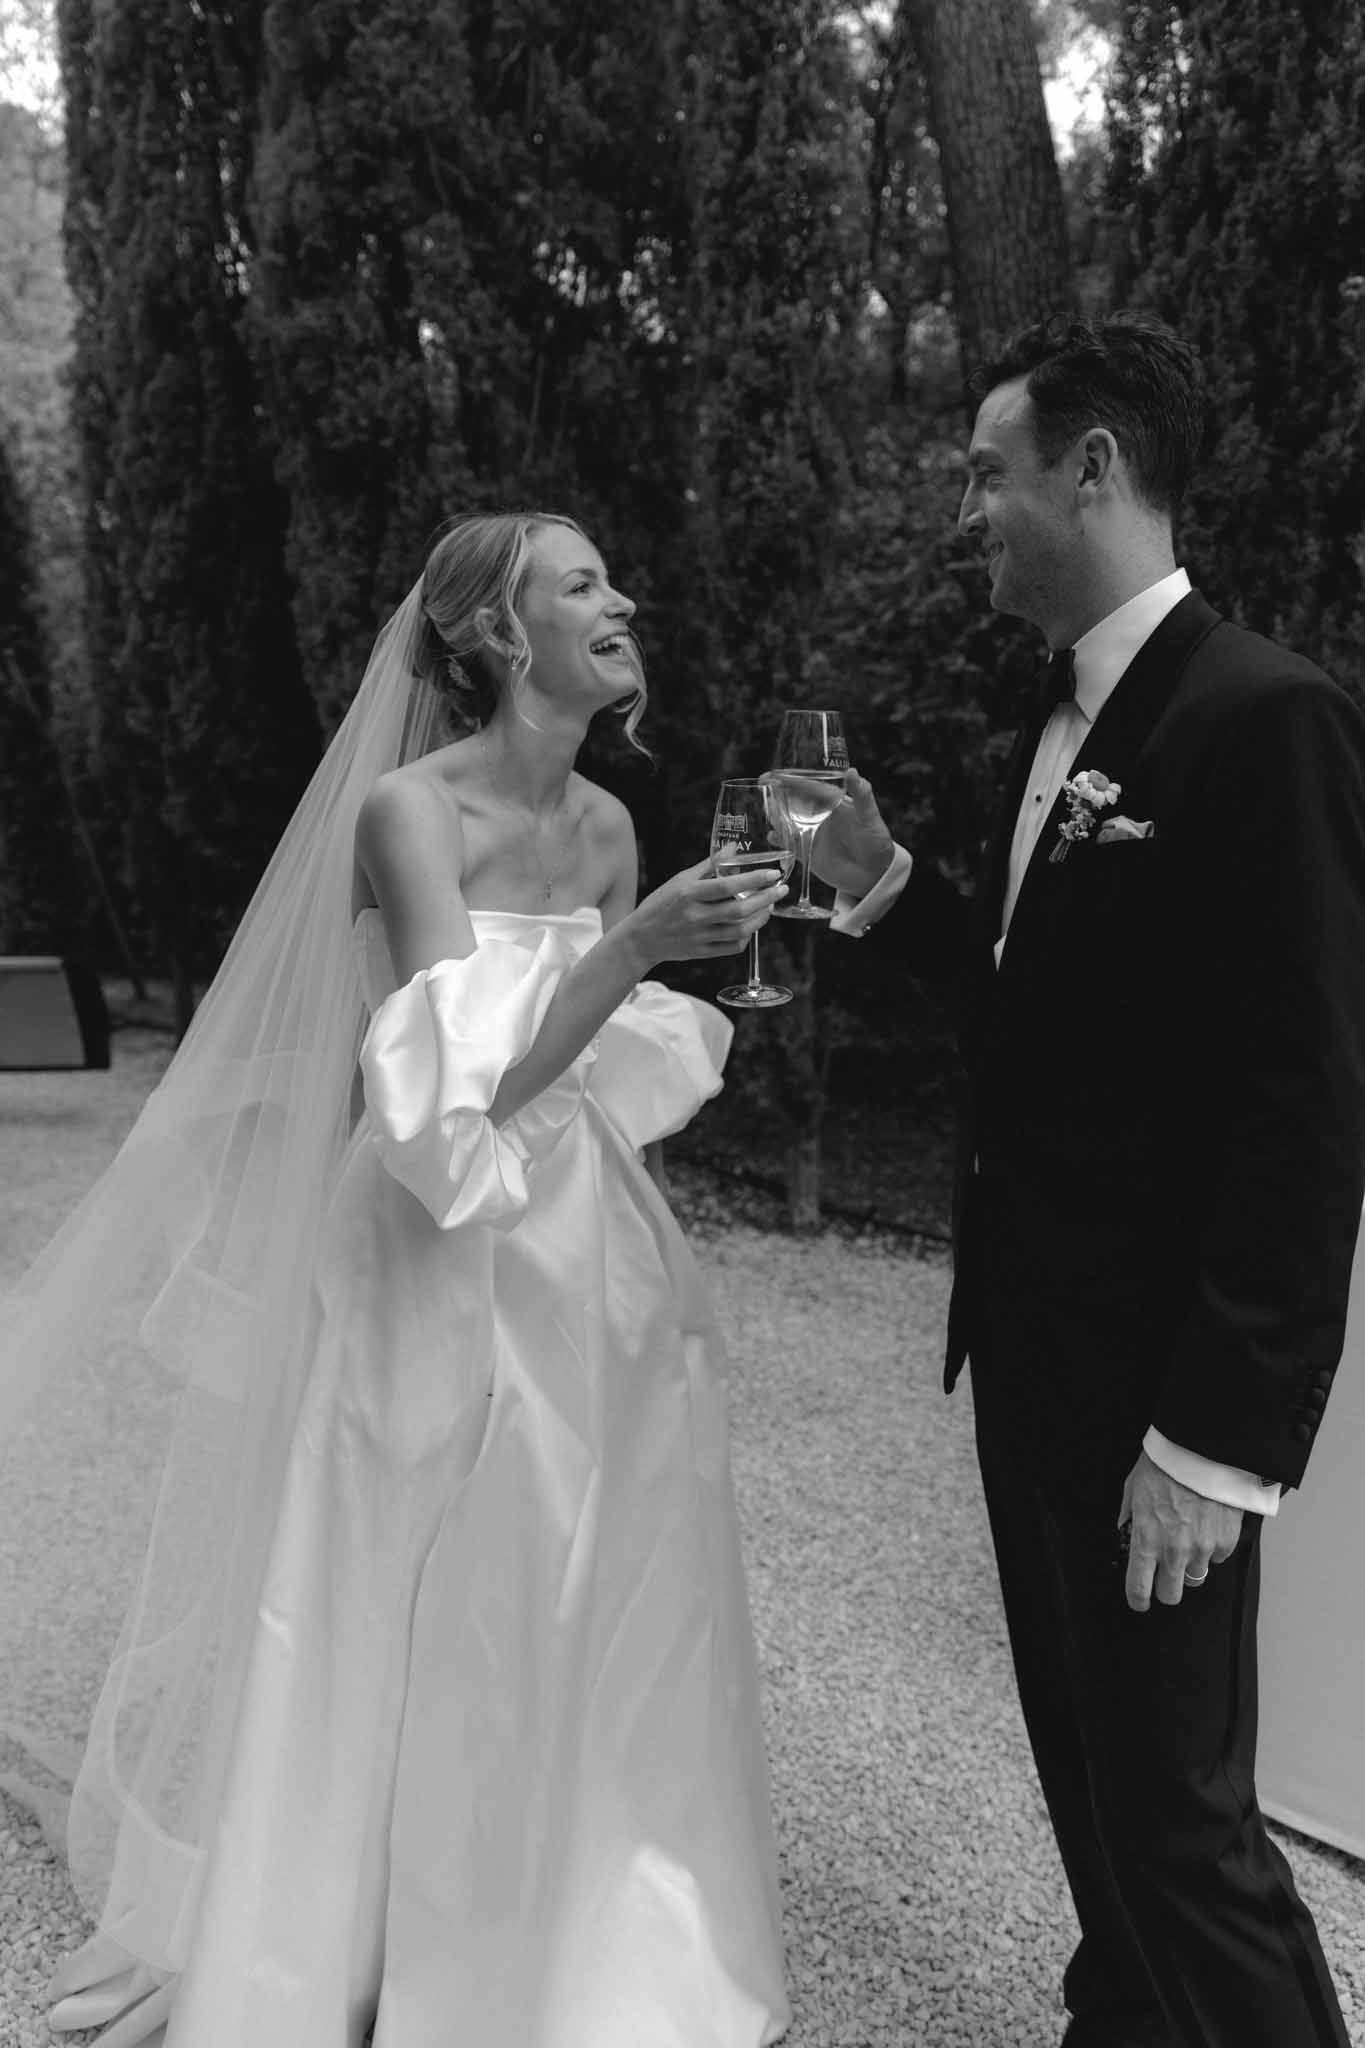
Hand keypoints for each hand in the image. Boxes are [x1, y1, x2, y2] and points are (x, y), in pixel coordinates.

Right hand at [624, 856, 787, 967]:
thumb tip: (731, 848)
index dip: (754, 879)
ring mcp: (700, 936)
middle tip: (781, 889)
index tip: (773, 874)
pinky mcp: (702, 952)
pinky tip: (751, 926)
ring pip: (740, 930)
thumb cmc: (661, 904)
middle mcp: (695, 916)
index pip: (728, 885)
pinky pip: (732, 946)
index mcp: (689, 894)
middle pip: (739, 909)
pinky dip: (746, 937)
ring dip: (760, 918)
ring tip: (769, 907)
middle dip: (766, 899)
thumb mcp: (680, 880)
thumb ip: (708, 865)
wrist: (641, 939)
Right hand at [762, 769, 896, 894]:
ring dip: (776, 816)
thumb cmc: (876, 841)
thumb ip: (862, 795)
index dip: (791, 780)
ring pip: (788, 822)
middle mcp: (819, 817)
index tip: (774, 775)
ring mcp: (813, 835)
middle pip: (794, 803)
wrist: (875, 874)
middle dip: (777, 796)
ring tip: (767, 810)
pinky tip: (772, 837)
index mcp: (832, 803)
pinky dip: (780, 841)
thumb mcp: (870, 816)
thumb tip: (852, 771)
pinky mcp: (809, 854)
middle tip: (761, 788)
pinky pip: (790, 845)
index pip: (808, 787)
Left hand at [1119, 1449, 1243, 1612]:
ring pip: (1195, 1578)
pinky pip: (1217, 1559)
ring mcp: (1202, 1549)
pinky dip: (1211, 1549)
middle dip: (1166, 1586)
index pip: (1138, 1588)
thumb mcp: (1133, 1488)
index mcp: (1146, 1539)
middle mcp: (1174, 1551)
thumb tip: (1125, 1532)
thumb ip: (1129, 1517)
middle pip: (1171, 1594)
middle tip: (1164, 1572)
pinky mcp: (1226, 1541)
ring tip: (1187, 1539)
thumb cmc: (1165, 1464)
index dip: (1137, 1599)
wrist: (1203, 1449)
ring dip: (1189, 1565)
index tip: (1139, 1600)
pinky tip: (1206, 1526)